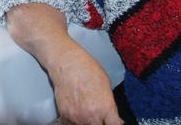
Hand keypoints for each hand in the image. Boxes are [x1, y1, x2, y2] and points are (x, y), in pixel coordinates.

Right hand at [6, 3, 121, 124]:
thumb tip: (114, 118)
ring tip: (87, 109)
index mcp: (105, 107)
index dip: (115, 124)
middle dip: (101, 123)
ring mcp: (76, 117)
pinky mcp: (65, 115)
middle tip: (99, 115)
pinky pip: (73, 124)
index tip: (113, 122)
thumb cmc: (86, 68)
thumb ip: (110, 105)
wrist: (65, 62)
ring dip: (88, 122)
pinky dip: (76, 119)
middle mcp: (91, 115)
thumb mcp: (106, 85)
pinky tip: (77, 108)